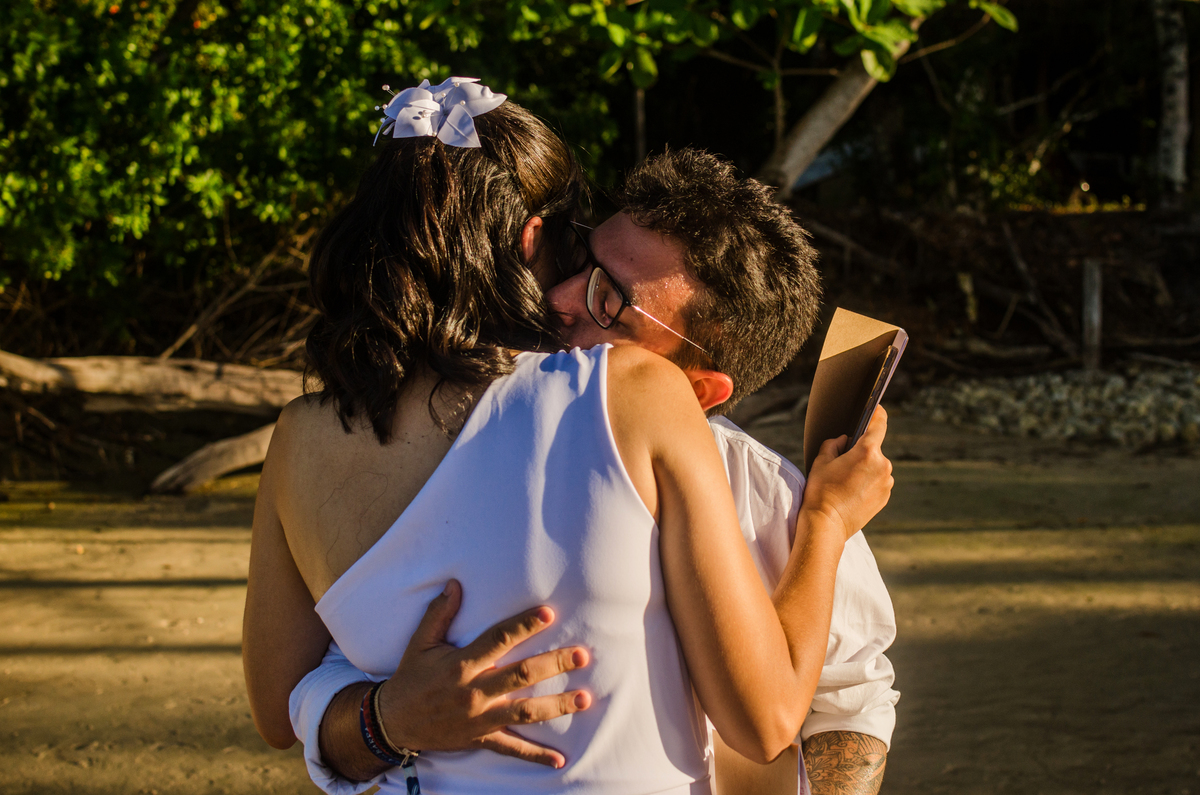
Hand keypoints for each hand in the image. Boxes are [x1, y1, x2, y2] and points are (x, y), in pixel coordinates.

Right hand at [376, 580, 591, 767]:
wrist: (393, 722)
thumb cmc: (410, 678)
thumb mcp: (420, 643)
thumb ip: (439, 614)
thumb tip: (454, 585)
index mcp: (462, 664)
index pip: (499, 640)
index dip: (524, 625)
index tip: (548, 613)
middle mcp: (475, 692)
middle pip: (521, 676)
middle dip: (554, 664)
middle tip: (582, 655)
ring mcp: (480, 718)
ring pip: (525, 713)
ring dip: (557, 706)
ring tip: (585, 698)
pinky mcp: (480, 739)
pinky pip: (511, 749)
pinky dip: (535, 756)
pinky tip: (559, 759)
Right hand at [803, 405, 893, 539]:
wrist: (827, 525)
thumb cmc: (821, 492)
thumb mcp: (821, 461)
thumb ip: (834, 444)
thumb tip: (844, 440)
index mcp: (867, 452)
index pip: (879, 423)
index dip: (877, 413)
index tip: (875, 408)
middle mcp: (883, 465)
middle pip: (874, 448)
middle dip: (861, 451)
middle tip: (843, 463)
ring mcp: (886, 483)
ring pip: (877, 466)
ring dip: (865, 468)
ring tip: (846, 482)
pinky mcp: (885, 497)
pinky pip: (878, 482)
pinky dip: (868, 482)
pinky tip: (852, 492)